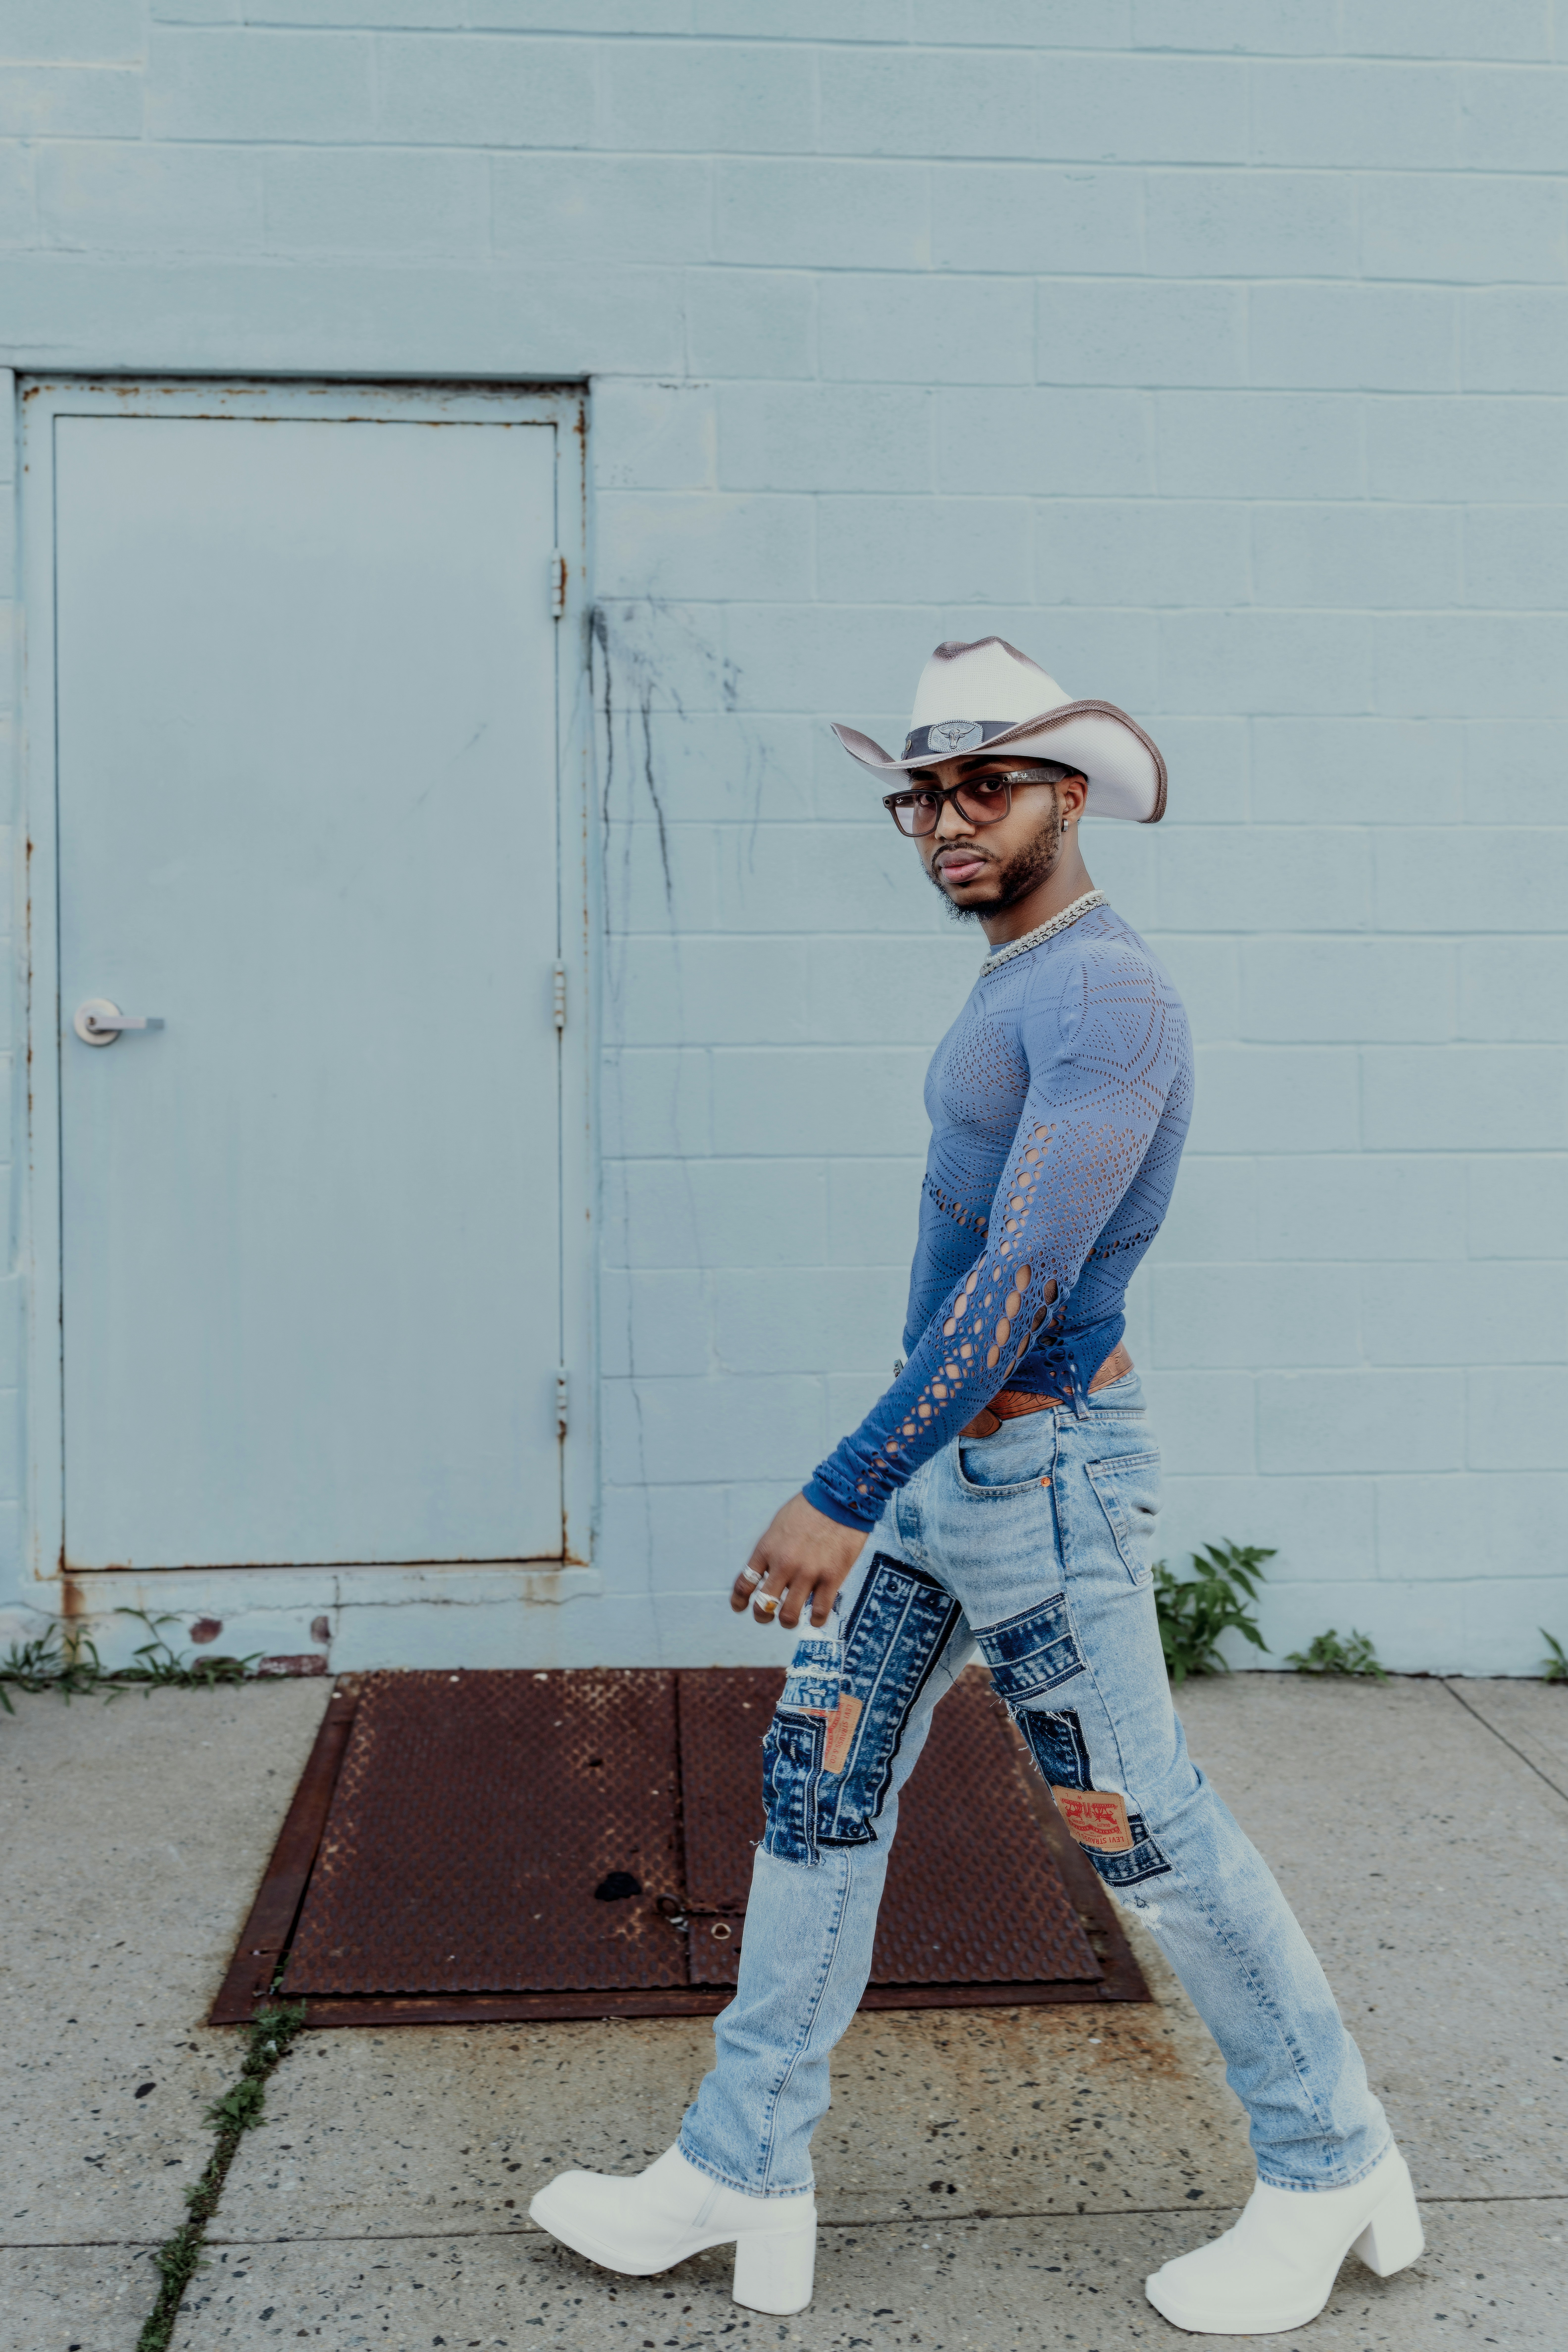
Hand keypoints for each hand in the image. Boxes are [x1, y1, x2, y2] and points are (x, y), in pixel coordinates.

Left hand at [730, 1492, 868, 1631]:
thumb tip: (766, 1571)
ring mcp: (808, 1572)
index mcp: (767, 1549)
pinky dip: (816, 1620)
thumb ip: (770, 1550)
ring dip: (787, 1621)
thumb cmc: (809, 1508)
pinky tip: (816, 1617)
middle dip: (762, 1616)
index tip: (741, 1607)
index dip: (739, 1601)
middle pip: (763, 1605)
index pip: (744, 1584)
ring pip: (789, 1615)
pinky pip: (819, 1611)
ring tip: (790, 1619)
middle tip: (768, 1616)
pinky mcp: (832, 1578)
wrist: (840, 1498)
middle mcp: (784, 1564)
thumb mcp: (779, 1525)